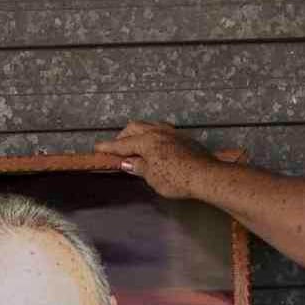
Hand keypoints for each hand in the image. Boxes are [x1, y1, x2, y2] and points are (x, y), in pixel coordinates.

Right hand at [110, 120, 243, 197]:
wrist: (206, 176)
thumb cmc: (178, 179)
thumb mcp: (152, 177)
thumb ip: (139, 167)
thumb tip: (129, 162)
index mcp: (146, 141)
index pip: (122, 144)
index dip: (109, 147)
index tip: (98, 148)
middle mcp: (158, 132)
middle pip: (134, 128)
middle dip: (123, 137)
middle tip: (118, 149)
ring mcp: (172, 133)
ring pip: (149, 126)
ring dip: (139, 133)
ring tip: (135, 145)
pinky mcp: (183, 138)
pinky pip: (162, 130)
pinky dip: (152, 135)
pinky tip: (155, 145)